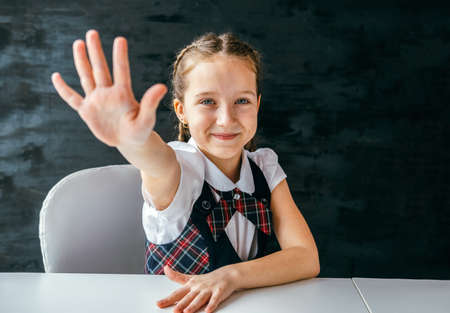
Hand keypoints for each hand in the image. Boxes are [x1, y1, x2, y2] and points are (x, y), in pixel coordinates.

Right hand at [51, 29, 166, 147]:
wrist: (129, 141)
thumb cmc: (140, 130)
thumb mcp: (147, 119)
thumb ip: (150, 103)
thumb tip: (162, 86)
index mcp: (123, 94)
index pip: (121, 71)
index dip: (120, 56)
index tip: (120, 39)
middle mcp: (108, 93)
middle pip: (100, 69)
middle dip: (96, 51)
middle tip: (92, 32)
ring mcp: (96, 101)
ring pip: (87, 77)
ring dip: (82, 61)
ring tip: (79, 43)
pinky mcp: (87, 111)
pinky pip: (72, 98)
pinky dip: (63, 89)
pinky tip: (56, 76)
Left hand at [157, 265, 237, 312]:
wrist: (227, 274)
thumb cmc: (208, 279)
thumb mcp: (191, 277)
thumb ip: (177, 276)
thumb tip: (165, 268)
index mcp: (191, 285)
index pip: (177, 293)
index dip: (168, 299)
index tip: (159, 304)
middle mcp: (199, 287)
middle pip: (188, 297)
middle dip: (181, 304)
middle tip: (174, 311)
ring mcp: (209, 289)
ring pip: (200, 299)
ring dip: (193, 305)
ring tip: (187, 312)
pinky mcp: (219, 291)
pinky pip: (215, 299)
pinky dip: (212, 305)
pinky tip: (208, 311)